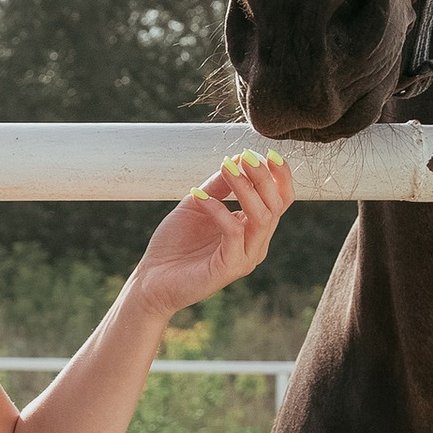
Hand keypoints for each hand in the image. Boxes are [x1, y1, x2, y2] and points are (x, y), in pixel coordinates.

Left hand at [133, 147, 292, 314]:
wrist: (152, 279)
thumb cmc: (175, 243)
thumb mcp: (198, 204)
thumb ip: (219, 186)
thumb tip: (238, 158)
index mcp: (253, 229)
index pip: (281, 200)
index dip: (280, 176)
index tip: (267, 153)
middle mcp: (256, 244)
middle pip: (275, 206)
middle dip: (263, 177)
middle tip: (245, 157)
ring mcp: (245, 257)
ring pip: (261, 217)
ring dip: (244, 188)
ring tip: (226, 168)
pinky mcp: (230, 268)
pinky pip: (233, 232)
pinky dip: (218, 209)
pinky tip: (198, 195)